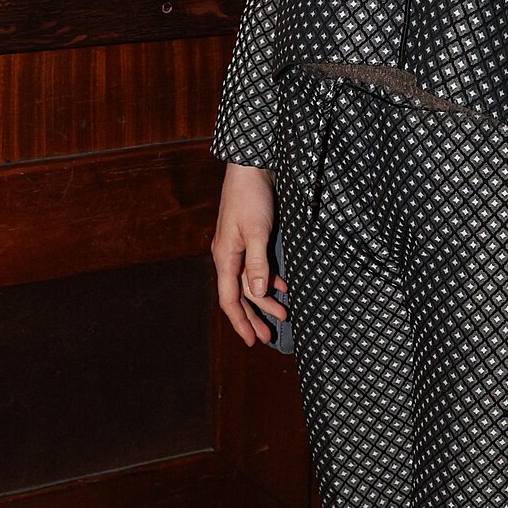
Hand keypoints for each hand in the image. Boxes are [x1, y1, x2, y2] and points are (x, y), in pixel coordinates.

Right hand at [212, 160, 288, 348]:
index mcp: (225, 257)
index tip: (252, 341)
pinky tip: (281, 286)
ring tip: (281, 315)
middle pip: (238, 295)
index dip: (241, 322)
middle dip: (253, 317)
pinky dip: (268, 280)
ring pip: (248, 283)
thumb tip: (258, 293)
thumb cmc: (252, 197)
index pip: (230, 299)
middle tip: (267, 337)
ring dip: (264, 300)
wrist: (252, 166)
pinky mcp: (249, 238)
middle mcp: (228, 256)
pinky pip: (255, 268)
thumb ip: (258, 263)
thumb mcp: (258, 231)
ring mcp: (237, 247)